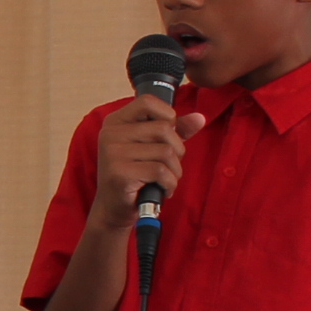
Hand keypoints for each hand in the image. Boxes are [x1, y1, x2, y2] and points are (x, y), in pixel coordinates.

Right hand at [91, 93, 203, 230]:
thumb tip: (199, 117)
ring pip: (166, 151)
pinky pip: (161, 171)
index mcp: (115, 122)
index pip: (147, 101)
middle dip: (177, 150)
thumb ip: (175, 130)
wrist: (114, 209)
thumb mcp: (154, 148)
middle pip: (164, 128)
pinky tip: (162, 189)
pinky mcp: (120, 173)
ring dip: (175, 170)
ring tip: (164, 179)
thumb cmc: (135, 175)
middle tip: (168, 165)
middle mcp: (110, 134)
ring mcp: (113, 153)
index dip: (167, 115)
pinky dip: (169, 183)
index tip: (166, 134)